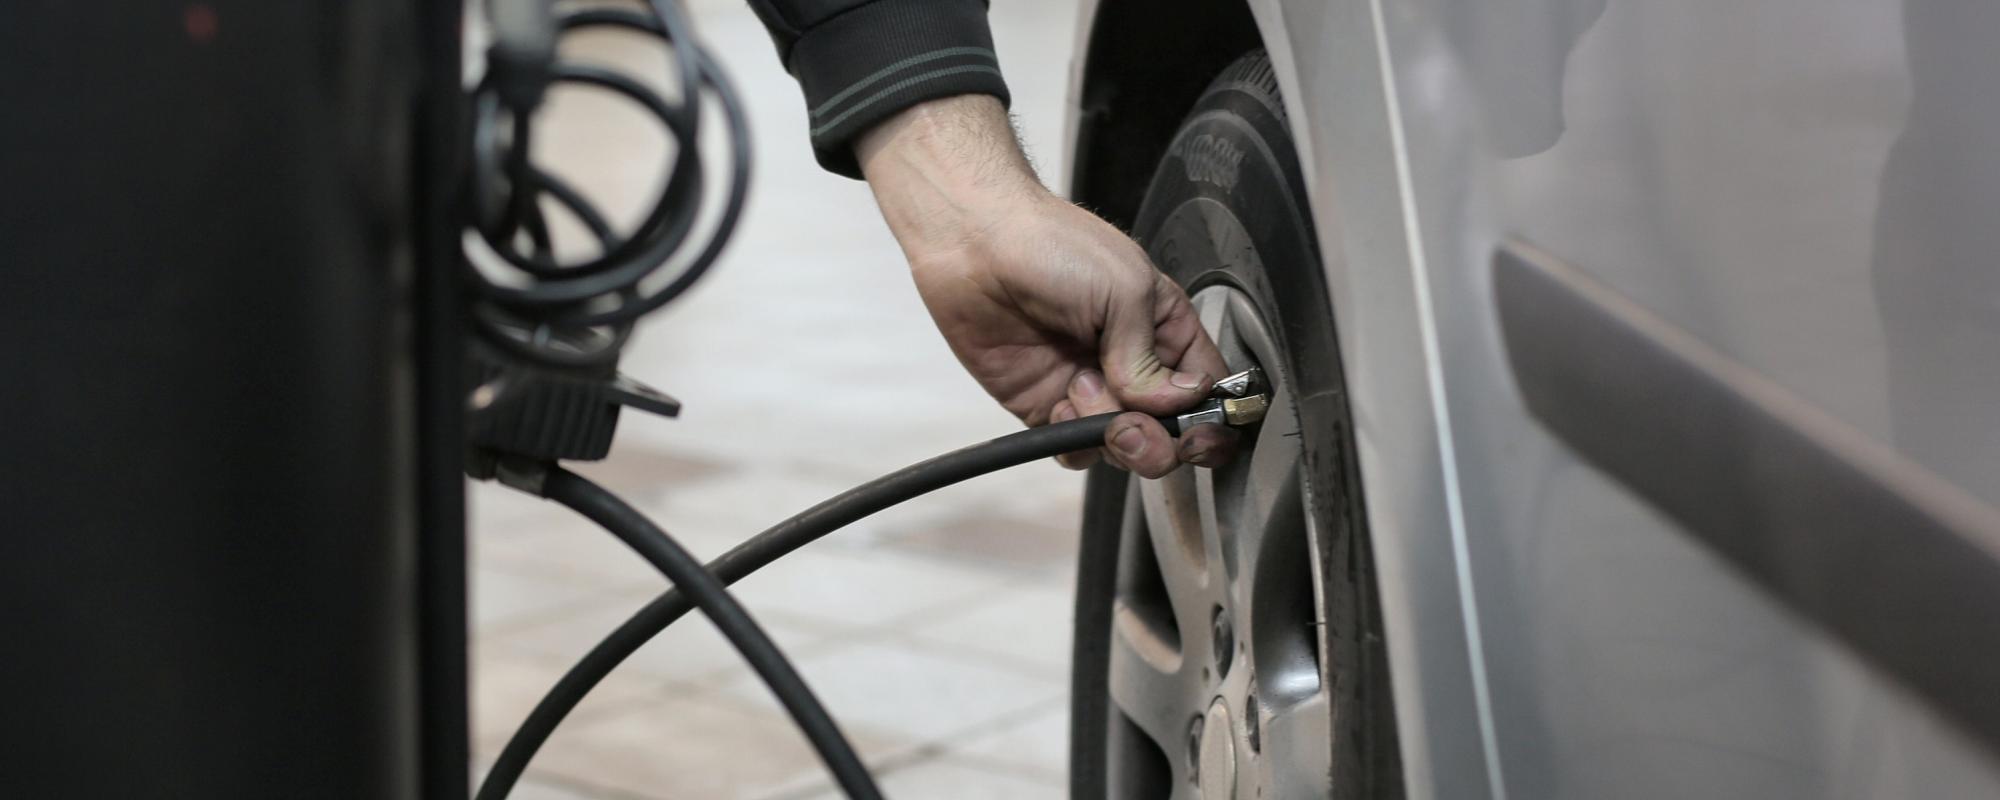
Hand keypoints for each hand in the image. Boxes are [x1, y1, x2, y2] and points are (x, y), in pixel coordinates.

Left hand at [856, 95, 1235, 476]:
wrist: (975, 245)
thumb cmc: (1051, 245)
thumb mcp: (1124, 288)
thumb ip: (1150, 357)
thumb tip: (1173, 406)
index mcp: (1166, 330)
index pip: (1210, 391)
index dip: (1212, 419)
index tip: (1197, 429)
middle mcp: (1134, 365)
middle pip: (1173, 432)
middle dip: (1161, 440)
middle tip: (1134, 422)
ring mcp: (1091, 389)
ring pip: (1127, 447)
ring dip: (1113, 435)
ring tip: (1082, 389)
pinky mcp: (1047, 407)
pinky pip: (1077, 450)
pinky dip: (1075, 441)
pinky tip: (1060, 401)